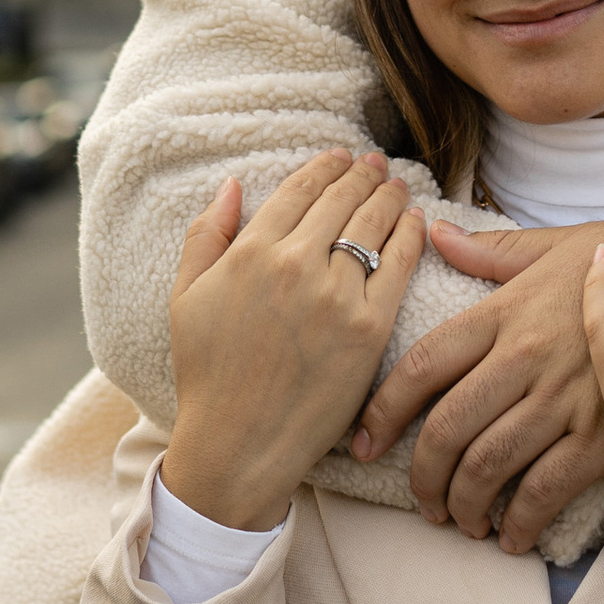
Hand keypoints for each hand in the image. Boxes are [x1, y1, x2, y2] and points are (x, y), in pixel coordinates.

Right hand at [162, 154, 423, 531]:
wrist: (238, 446)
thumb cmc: (207, 377)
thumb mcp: (186, 298)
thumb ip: (207, 235)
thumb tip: (234, 184)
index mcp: (250, 253)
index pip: (300, 189)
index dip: (326, 167)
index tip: (341, 157)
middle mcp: (295, 265)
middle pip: (342, 199)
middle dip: (363, 174)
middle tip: (377, 164)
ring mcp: (336, 296)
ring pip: (374, 223)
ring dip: (389, 195)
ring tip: (397, 185)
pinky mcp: (370, 328)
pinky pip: (400, 264)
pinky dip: (411, 234)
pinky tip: (416, 221)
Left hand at [350, 219, 603, 550]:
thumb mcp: (556, 247)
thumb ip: (491, 251)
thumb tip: (435, 234)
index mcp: (506, 312)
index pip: (424, 364)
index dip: (384, 409)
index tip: (365, 441)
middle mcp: (526, 357)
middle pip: (447, 427)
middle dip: (423, 476)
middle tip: (422, 500)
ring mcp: (564, 399)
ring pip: (489, 465)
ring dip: (465, 505)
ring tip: (462, 520)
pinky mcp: (603, 434)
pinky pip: (545, 490)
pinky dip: (520, 521)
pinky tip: (512, 536)